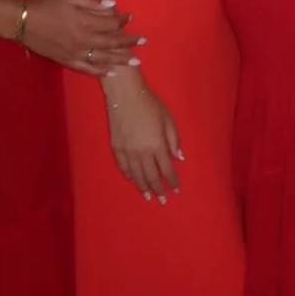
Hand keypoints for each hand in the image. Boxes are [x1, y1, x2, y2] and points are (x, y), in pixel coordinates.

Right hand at [23, 0, 141, 74]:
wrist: (24, 22)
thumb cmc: (47, 5)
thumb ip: (92, 2)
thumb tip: (113, 5)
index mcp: (85, 22)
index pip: (111, 23)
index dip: (122, 20)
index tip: (130, 17)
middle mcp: (84, 40)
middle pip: (112, 43)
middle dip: (129, 42)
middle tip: (143, 41)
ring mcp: (76, 53)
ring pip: (104, 58)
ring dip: (121, 59)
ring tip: (136, 61)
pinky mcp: (67, 61)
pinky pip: (87, 69)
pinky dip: (101, 71)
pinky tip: (112, 72)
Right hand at [104, 83, 181, 203]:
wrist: (124, 94)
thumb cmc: (149, 104)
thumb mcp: (167, 119)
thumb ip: (174, 140)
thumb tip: (178, 158)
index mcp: (157, 145)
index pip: (166, 170)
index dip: (172, 181)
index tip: (176, 191)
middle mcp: (142, 152)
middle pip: (151, 177)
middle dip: (158, 190)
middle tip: (162, 200)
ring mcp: (127, 151)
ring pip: (136, 175)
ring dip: (143, 187)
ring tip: (148, 196)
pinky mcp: (116, 148)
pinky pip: (123, 167)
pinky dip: (129, 176)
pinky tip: (133, 180)